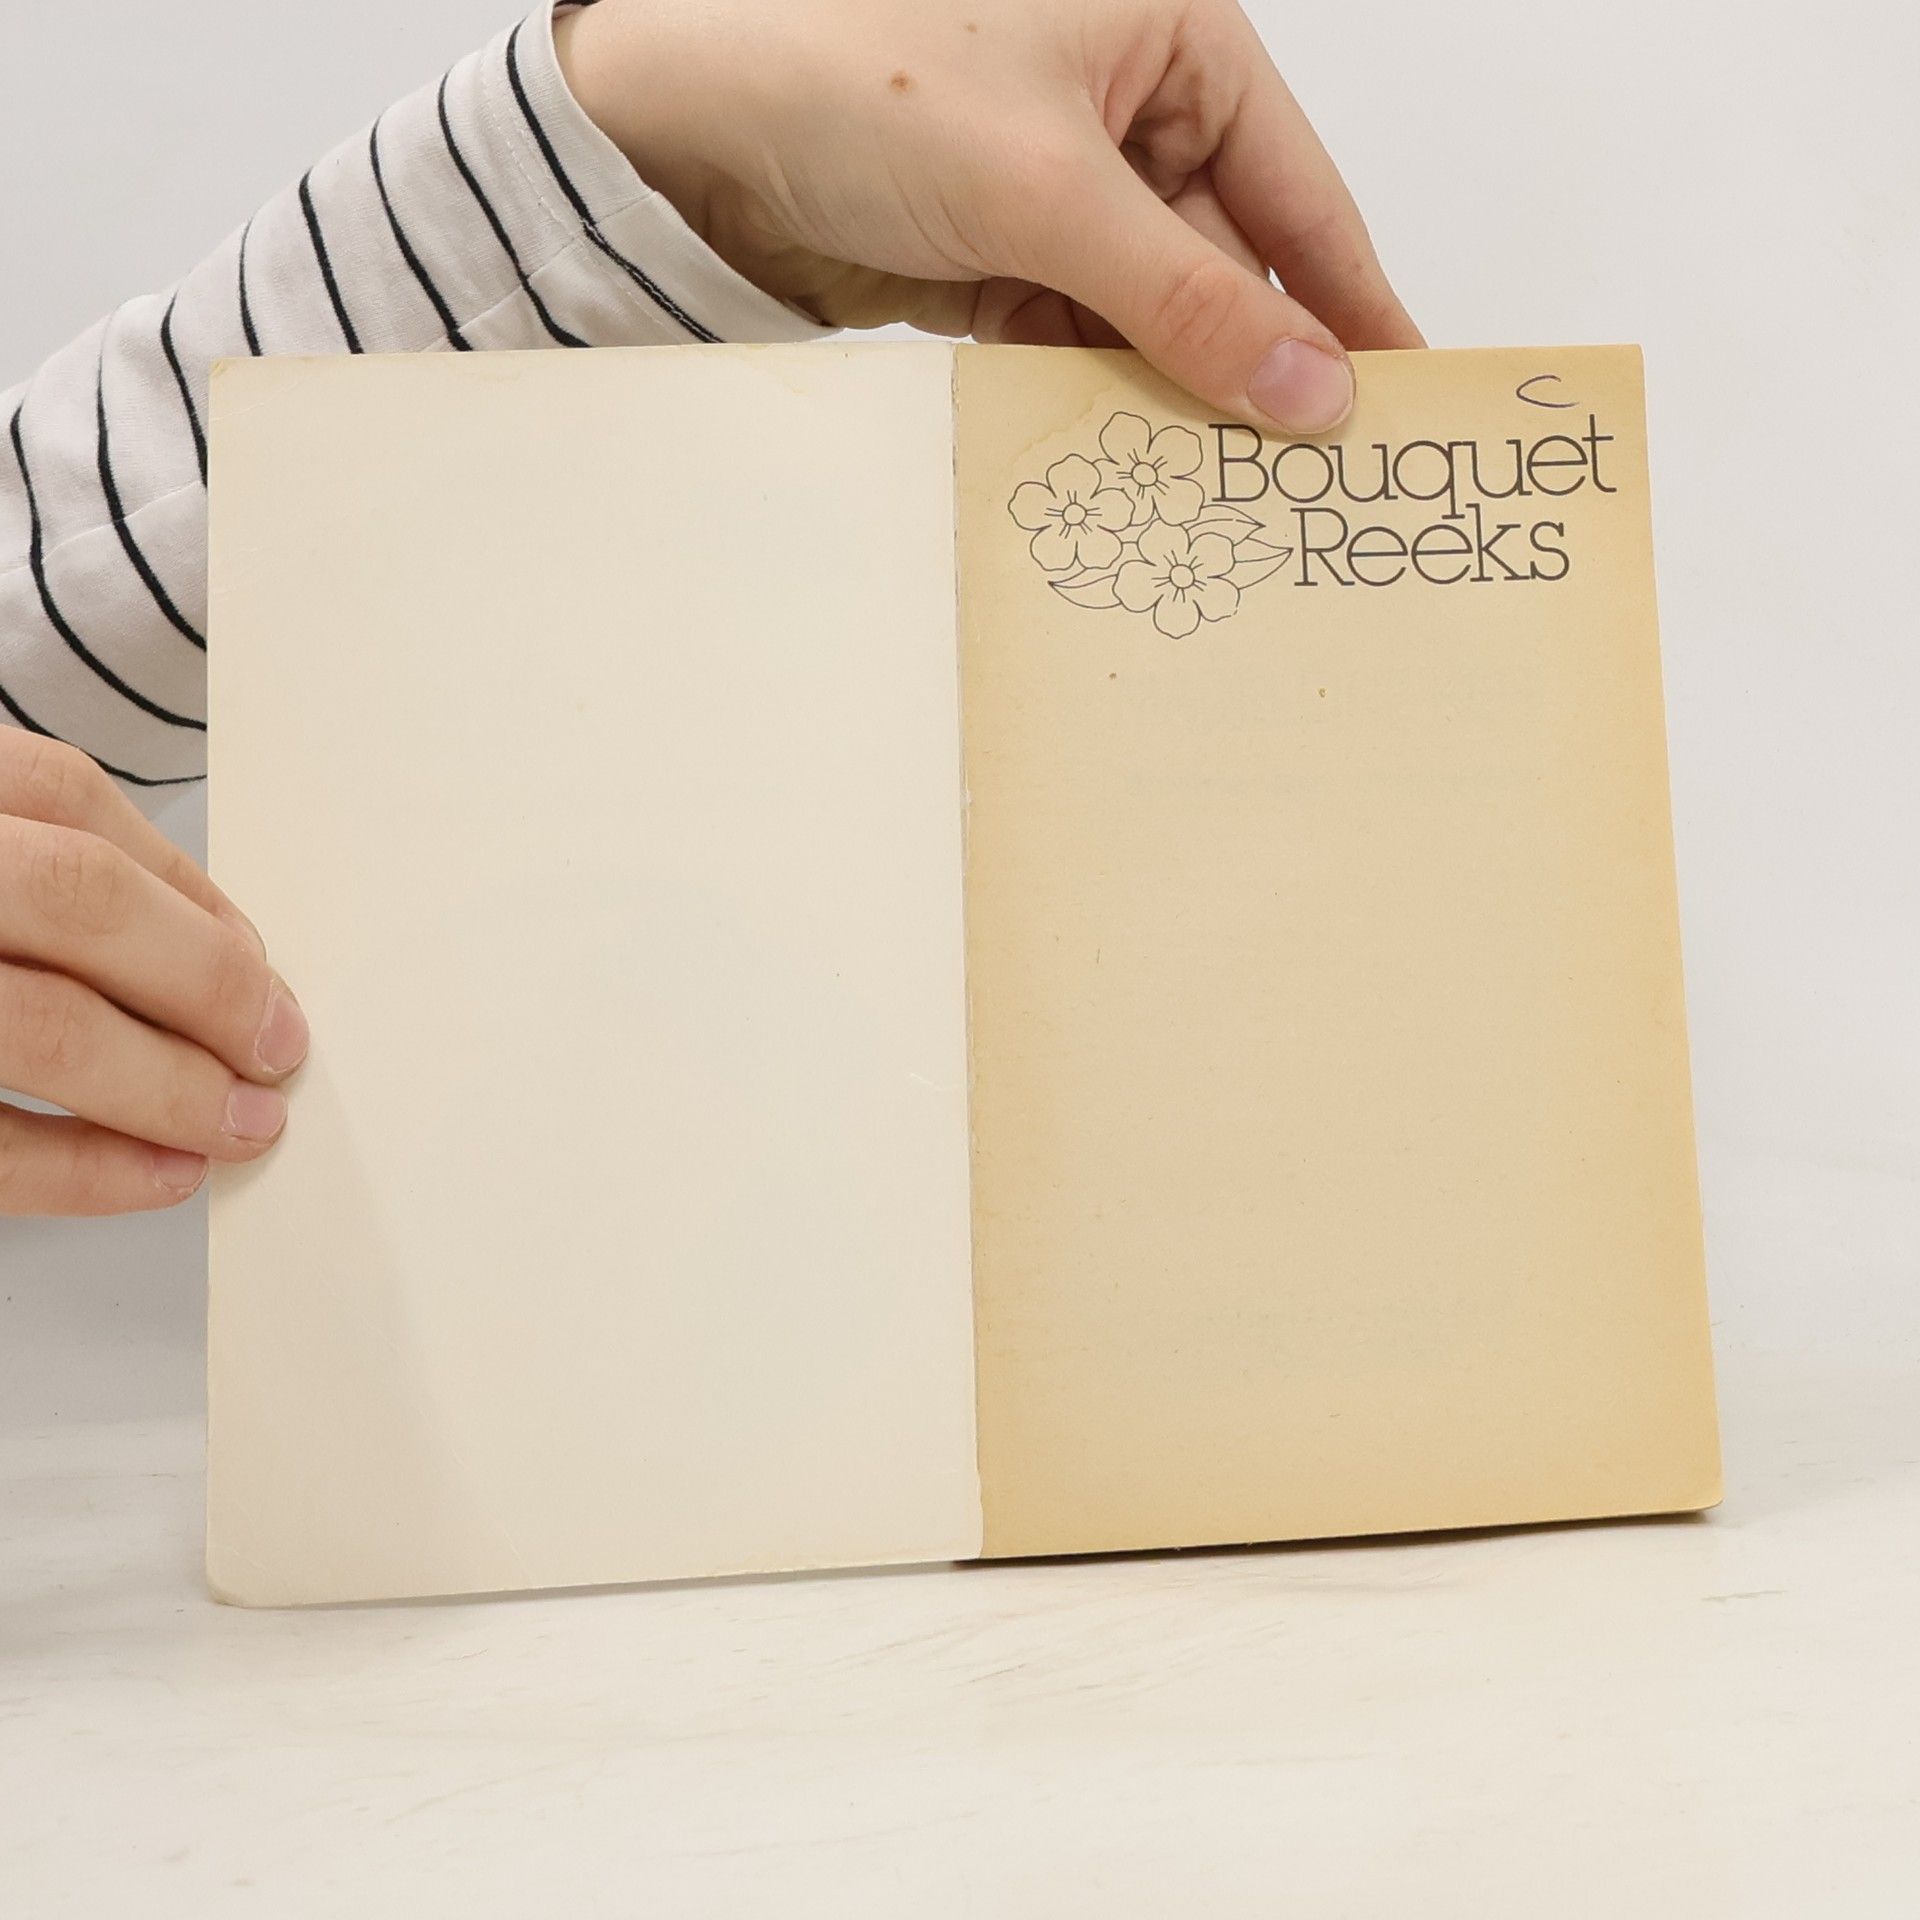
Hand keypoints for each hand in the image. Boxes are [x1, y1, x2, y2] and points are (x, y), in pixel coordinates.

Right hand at [0, 736, 306, 1215]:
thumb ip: (50, 870)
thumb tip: (225, 963)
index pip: (69, 804)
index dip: (190, 898)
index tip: (266, 973)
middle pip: (81, 900)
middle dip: (206, 985)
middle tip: (281, 1053)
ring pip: (45, 1024)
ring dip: (168, 1086)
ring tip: (243, 1126)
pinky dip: (81, 1170)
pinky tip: (159, 1174)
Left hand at [557, 0, 1420, 433]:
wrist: (689, 133)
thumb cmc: (857, 80)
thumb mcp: (1049, 190)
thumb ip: (1186, 299)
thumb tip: (1309, 388)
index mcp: (1172, 43)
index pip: (1299, 191)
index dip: (1351, 299)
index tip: (1402, 393)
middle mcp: (1126, 111)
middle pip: (1228, 264)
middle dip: (1250, 365)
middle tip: (1299, 475)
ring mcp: (1060, 191)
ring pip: (1152, 314)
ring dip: (1166, 392)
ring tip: (1205, 483)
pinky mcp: (1000, 257)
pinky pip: (1076, 338)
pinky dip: (1088, 392)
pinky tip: (1109, 452)